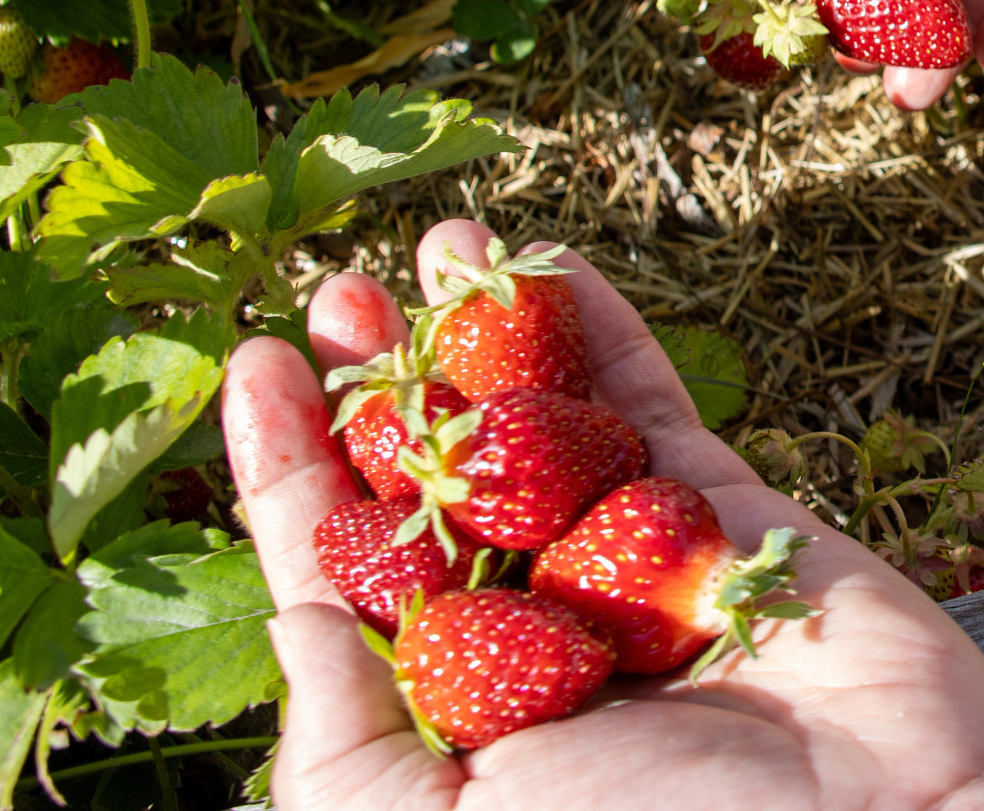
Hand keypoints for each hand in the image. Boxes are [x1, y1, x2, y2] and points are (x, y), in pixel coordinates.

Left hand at [224, 218, 983, 810]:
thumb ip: (346, 739)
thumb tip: (292, 620)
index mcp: (455, 709)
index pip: (345, 567)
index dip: (290, 464)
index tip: (256, 364)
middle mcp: (537, 630)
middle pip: (440, 478)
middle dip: (386, 381)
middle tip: (344, 289)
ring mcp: (634, 566)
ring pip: (545, 425)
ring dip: (492, 332)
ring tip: (442, 244)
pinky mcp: (727, 517)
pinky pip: (653, 406)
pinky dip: (606, 333)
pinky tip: (558, 266)